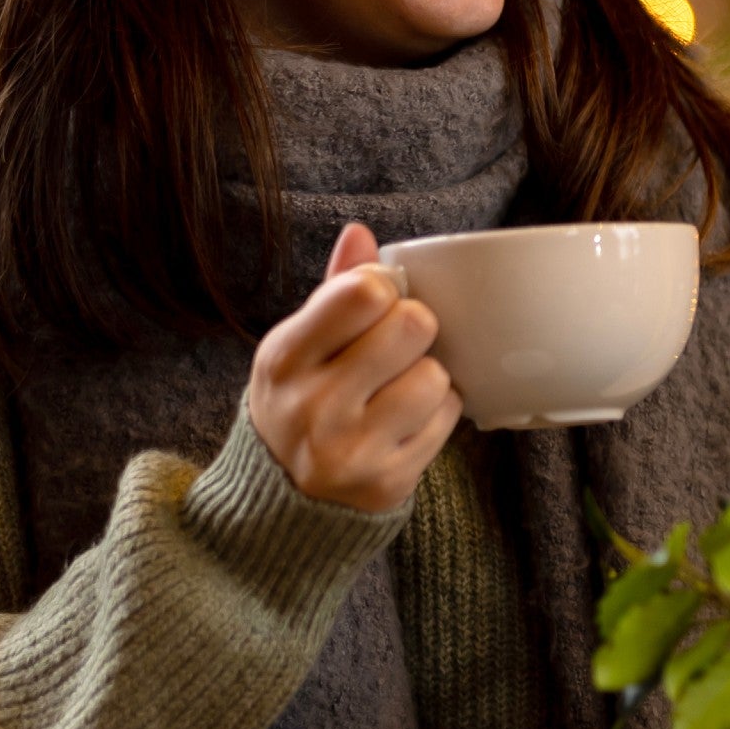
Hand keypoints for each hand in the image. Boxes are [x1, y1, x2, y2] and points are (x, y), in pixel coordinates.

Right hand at [245, 223, 459, 512]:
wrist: (282, 496)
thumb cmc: (301, 399)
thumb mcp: (299, 343)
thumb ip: (336, 289)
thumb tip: (361, 233)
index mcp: (285, 357)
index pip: (364, 292)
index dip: (385, 288)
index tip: (376, 304)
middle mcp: (313, 405)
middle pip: (412, 325)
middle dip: (414, 328)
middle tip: (395, 346)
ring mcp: (351, 448)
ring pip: (435, 375)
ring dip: (428, 375)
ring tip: (397, 388)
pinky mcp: (388, 481)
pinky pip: (447, 417)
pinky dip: (437, 412)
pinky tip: (405, 420)